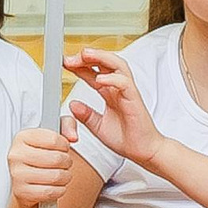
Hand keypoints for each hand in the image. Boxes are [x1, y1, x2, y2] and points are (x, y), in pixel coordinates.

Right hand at [7, 124, 76, 207]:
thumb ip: (67, 125)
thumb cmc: (41, 154)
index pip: (54, 140)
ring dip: (65, 176)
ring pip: (55, 176)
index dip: (65, 145)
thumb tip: (73, 137)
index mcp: (22, 137)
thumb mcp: (53, 133)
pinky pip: (50, 192)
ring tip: (62, 174)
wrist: (25, 180)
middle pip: (56, 159)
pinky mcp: (21, 192)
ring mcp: (17, 174)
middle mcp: (16, 155)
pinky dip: (59, 190)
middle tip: (65, 163)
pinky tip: (57, 185)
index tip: (63, 148)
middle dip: (67, 162)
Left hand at [62, 48, 160, 166]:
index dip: (79, 66)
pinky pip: (125, 83)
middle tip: (71, 57)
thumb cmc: (126, 139)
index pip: (94, 72)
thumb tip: (72, 105)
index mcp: (110, 93)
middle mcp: (119, 89)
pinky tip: (99, 79)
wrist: (143, 152)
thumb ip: (86, 115)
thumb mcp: (98, 126)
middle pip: (106, 62)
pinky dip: (112, 79)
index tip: (64, 63)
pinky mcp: (135, 99)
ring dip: (101, 57)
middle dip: (88, 56)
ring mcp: (128, 92)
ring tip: (85, 55)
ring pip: (117, 65)